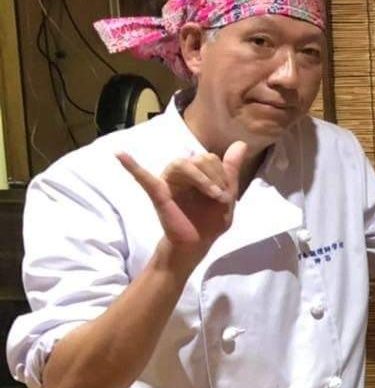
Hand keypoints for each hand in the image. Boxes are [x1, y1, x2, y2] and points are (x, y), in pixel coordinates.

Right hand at [117, 141, 247, 270]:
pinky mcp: (158, 193)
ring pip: (183, 164)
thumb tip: (240, 143)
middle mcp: (181, 173)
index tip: (227, 196)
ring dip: (203, 178)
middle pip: (200, 158)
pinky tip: (120, 154)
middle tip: (220, 198)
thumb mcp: (228, 195)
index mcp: (197, 172)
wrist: (198, 244)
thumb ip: (232, 169)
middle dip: (216, 177)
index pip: (210, 158)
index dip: (223, 173)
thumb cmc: (211, 220)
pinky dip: (131, 165)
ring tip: (213, 195)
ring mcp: (168, 181)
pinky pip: (142, 177)